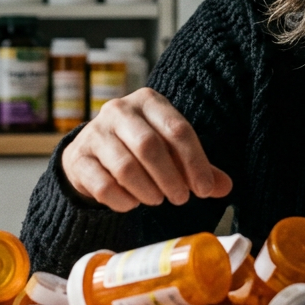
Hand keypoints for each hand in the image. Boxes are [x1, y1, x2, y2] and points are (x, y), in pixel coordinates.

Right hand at [60, 88, 232, 211]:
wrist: (91, 153)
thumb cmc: (140, 150)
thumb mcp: (171, 151)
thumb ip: (198, 167)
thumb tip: (226, 187)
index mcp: (148, 101)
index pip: (177, 129)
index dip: (195, 162)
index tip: (205, 189)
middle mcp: (119, 110)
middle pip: (149, 146)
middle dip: (170, 178)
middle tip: (181, 199)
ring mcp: (94, 133)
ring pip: (125, 167)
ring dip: (147, 190)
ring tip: (157, 200)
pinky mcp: (78, 158)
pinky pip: (103, 185)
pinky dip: (123, 200)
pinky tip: (132, 202)